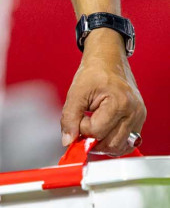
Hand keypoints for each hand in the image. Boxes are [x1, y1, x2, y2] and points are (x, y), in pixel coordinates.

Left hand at [60, 28, 145, 155]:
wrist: (109, 60)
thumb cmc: (94, 72)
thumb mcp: (76, 91)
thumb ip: (69, 117)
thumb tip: (67, 141)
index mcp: (119, 102)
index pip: (96, 131)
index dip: (82, 128)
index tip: (79, 117)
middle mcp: (133, 112)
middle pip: (111, 144)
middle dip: (92, 140)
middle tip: (83, 127)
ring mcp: (139, 116)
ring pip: (120, 147)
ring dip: (103, 144)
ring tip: (93, 129)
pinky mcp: (139, 120)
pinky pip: (127, 142)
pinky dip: (113, 142)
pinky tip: (104, 132)